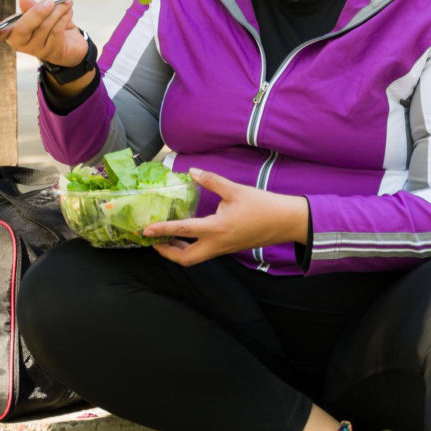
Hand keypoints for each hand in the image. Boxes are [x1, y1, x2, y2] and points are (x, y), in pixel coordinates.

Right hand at [0, 0, 85, 65]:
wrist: (72, 43)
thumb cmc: (50, 25)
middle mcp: (20, 43)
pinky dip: (64, 18)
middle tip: (50, 2)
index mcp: (11, 31)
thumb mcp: (40, 13)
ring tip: (66, 3)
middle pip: (22, 29)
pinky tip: (69, 11)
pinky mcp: (51, 52)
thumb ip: (31, 7)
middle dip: (37, 13)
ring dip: (57, 12)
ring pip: (44, 28)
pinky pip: (56, 31)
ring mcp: (35, 49)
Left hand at [145, 169, 309, 266]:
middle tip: (154, 240)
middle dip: (167, 252)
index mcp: (216, 228)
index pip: (183, 230)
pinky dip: (192, 248)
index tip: (145, 230)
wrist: (285, 221)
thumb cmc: (262, 205)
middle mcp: (217, 244)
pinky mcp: (229, 248)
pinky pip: (205, 253)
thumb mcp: (235, 190)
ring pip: (194, 258)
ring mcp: (223, 249)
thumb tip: (192, 171)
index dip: (162, 230)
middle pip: (185, 259)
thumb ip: (211, 181)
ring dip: (178, 251)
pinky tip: (189, 235)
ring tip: (167, 238)